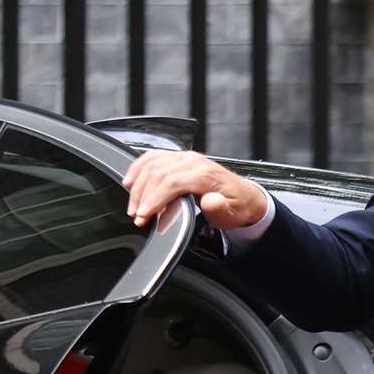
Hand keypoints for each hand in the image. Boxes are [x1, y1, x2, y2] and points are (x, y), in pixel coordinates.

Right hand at [122, 149, 267, 230]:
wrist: (243, 197)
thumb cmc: (236, 207)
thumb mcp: (232, 214)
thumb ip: (220, 208)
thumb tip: (211, 201)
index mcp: (206, 174)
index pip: (173, 182)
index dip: (155, 198)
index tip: (144, 215)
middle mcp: (194, 161)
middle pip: (159, 173)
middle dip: (143, 196)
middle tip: (136, 216)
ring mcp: (185, 158)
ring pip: (152, 164)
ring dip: (138, 185)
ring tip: (133, 205)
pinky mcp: (178, 159)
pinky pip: (153, 157)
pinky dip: (138, 168)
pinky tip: (130, 181)